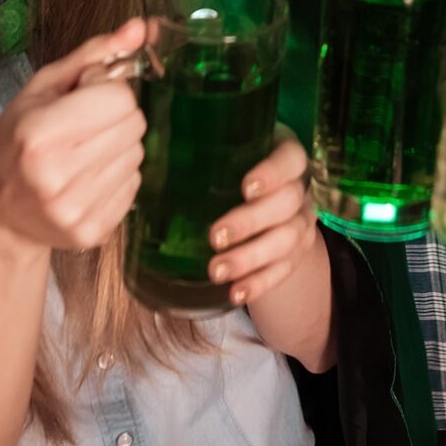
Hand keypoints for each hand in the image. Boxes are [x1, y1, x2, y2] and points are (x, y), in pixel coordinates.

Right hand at [0, 20, 150, 254]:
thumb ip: (93, 55)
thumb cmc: (15, 141)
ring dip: (118, 146)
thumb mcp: (42, 88)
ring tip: (83, 152)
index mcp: (39, 134)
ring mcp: (76, 209)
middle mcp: (58, 176)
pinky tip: (88, 177)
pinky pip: (135, 186)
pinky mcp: (92, 232)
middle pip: (135, 124)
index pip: (120, 98)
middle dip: (116, 116)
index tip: (84, 96)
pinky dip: (117, 175)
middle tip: (84, 125)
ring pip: (138, 155)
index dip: (108, 90)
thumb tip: (140, 27)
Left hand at [204, 128, 323, 307]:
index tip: (246, 188)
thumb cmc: (229, 167)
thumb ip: (195, 155)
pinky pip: (284, 270)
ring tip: (216, 271)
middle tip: (215, 237)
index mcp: (283, 154)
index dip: (272, 173)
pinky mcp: (296, 253)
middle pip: (287, 203)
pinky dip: (260, 283)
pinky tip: (236, 292)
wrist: (262, 201)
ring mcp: (300, 222)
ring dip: (250, 258)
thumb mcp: (221, 153)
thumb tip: (145, 164)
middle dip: (250, 222)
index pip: (289, 159)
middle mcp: (298, 188)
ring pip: (287, 240)